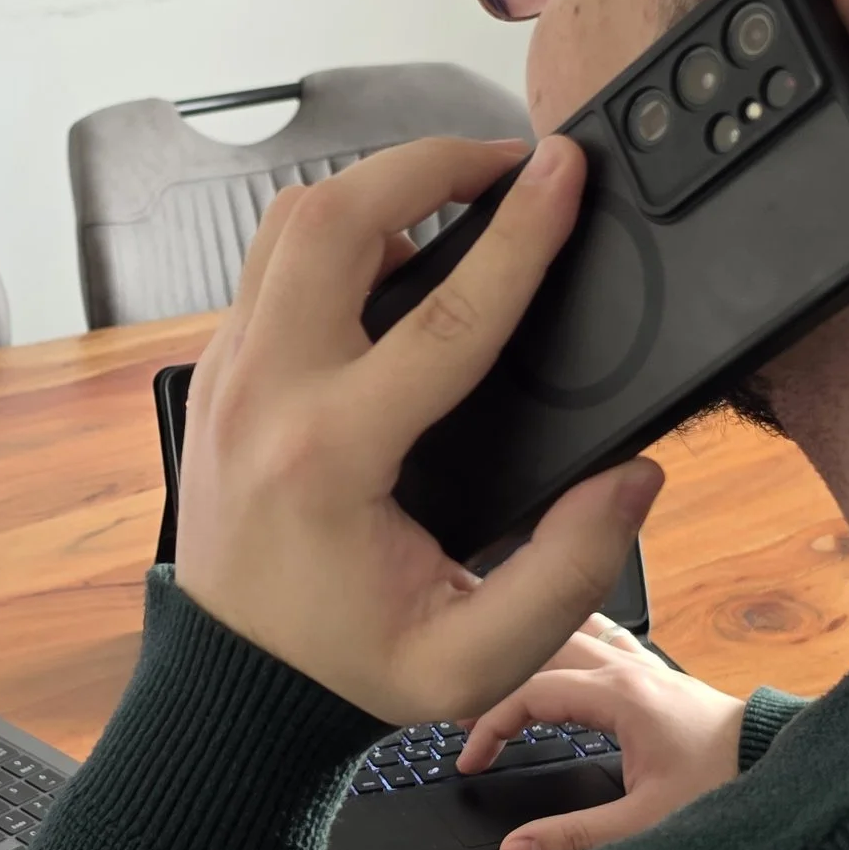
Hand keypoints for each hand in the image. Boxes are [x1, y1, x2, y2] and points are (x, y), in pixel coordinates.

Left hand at [173, 135, 666, 728]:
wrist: (235, 689)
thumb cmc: (348, 667)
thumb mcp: (475, 658)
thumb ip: (568, 574)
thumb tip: (631, 476)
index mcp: (331, 457)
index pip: (447, 314)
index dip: (522, 234)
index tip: (565, 171)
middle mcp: (265, 397)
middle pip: (334, 219)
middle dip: (427, 163)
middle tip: (506, 160)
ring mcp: (226, 377)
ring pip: (288, 225)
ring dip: (375, 190)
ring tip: (456, 198)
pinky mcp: (217, 375)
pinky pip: (270, 265)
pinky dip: (335, 234)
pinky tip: (396, 260)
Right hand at [457, 612, 742, 849]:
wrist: (789, 769)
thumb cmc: (728, 788)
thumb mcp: (646, 823)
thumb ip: (574, 839)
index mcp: (619, 695)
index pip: (528, 692)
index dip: (489, 724)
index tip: (471, 761)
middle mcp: (630, 670)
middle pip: (541, 649)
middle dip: (497, 676)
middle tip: (461, 707)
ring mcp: (647, 668)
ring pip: (570, 634)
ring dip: (529, 652)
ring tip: (496, 670)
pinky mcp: (661, 678)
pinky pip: (602, 641)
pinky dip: (568, 645)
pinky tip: (560, 654)